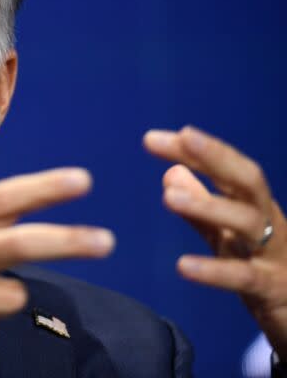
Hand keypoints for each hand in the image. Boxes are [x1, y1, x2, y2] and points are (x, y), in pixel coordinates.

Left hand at [144, 126, 286, 358]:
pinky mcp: (272, 290)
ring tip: (168, 197)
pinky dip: (213, 271)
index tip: (152, 138)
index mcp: (255, 207)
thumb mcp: (227, 237)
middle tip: (185, 137)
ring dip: (208, 206)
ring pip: (247, 222)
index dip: (193, 151)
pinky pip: (243, 277)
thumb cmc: (262, 271)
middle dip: (218, 156)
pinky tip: (182, 266)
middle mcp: (269, 223)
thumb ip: (200, 208)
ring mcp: (274, 255)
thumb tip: (171, 171)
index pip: (225, 169)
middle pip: (249, 180)